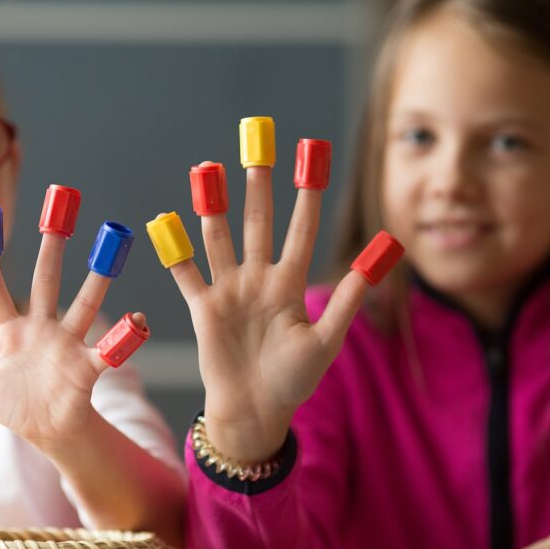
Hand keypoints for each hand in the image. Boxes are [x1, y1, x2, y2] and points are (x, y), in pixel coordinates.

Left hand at [0, 232, 141, 455]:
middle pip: (45, 280)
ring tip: (113, 243)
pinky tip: (139, 321)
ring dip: (99, 276)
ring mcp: (67, 345)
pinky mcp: (87, 368)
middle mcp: (42, 329)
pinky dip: (124, 339)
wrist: (52, 431)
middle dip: (53, 246)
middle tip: (62, 208)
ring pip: (84, 303)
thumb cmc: (18, 406)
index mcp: (12, 331)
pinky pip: (109, 351)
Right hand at [163, 157, 378, 462]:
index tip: (312, 152)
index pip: (301, 227)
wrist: (255, 411)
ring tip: (206, 168)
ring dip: (213, 204)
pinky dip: (175, 250)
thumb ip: (350, 295)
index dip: (307, 190)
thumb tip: (386, 249)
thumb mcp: (327, 338)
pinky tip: (163, 223)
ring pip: (220, 236)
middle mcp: (259, 278)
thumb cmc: (294, 381)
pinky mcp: (203, 308)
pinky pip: (186, 273)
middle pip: (259, 219)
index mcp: (290, 283)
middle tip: (256, 136)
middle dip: (258, 179)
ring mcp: (229, 290)